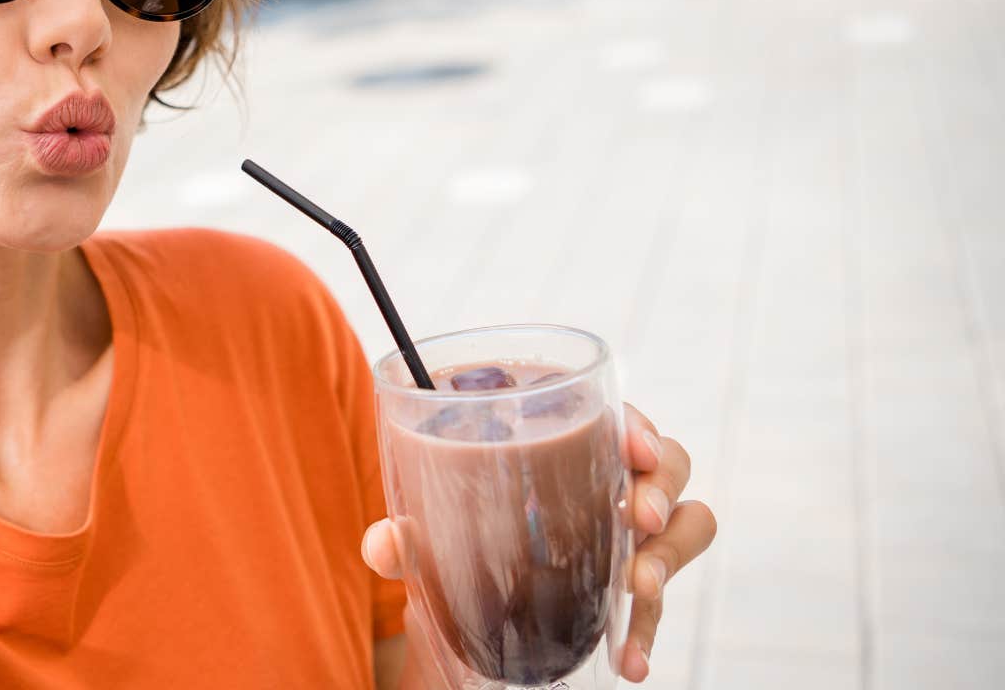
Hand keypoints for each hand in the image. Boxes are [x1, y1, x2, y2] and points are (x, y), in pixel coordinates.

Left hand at [361, 401, 717, 684]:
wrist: (474, 596)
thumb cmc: (461, 532)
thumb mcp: (430, 530)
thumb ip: (404, 537)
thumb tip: (385, 546)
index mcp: (566, 441)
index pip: (616, 415)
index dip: (636, 424)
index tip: (635, 448)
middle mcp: (612, 477)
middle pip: (669, 463)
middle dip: (661, 488)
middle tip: (637, 518)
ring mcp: (632, 528)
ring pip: (688, 522)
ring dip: (670, 555)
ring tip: (640, 590)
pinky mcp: (637, 575)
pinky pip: (665, 595)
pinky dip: (648, 626)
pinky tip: (631, 659)